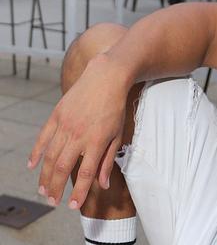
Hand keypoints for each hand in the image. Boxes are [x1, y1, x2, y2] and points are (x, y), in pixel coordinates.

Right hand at [28, 54, 130, 208]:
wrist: (106, 77)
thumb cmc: (115, 107)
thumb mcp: (118, 133)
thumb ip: (108, 160)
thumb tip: (104, 184)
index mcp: (96, 140)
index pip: (84, 172)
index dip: (78, 191)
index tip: (72, 205)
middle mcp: (79, 134)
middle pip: (62, 167)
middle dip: (56, 188)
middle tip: (53, 201)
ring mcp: (65, 124)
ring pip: (50, 156)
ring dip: (44, 175)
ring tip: (43, 189)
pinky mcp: (56, 115)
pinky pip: (43, 138)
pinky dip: (36, 153)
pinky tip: (32, 166)